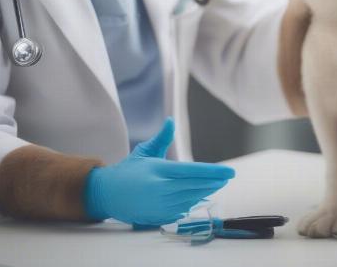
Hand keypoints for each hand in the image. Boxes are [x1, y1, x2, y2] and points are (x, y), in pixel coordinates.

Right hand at [83, 117, 234, 226]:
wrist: (108, 195)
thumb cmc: (128, 170)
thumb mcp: (144, 151)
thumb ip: (162, 138)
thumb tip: (171, 120)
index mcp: (158, 170)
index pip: (192, 171)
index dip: (213, 172)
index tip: (229, 171)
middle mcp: (160, 189)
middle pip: (195, 186)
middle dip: (214, 181)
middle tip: (229, 176)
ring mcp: (160, 205)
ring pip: (191, 198)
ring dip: (207, 191)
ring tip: (218, 183)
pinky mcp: (159, 216)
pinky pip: (183, 208)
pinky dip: (194, 201)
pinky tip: (202, 194)